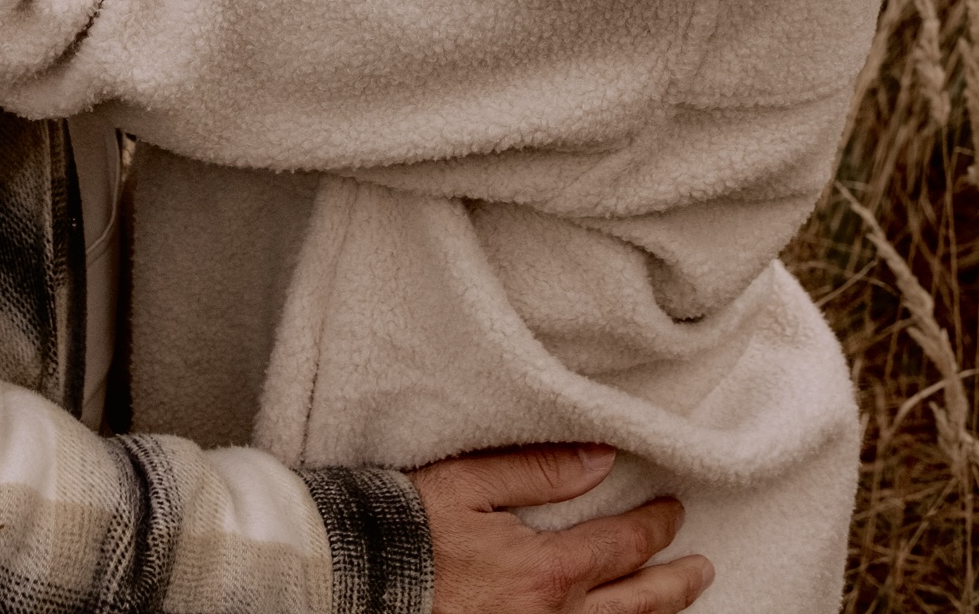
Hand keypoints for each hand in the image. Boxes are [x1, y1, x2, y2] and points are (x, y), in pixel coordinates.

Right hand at [412, 447, 712, 613]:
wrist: (354, 580)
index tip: (674, 511)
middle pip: (632, 606)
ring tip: (677, 604)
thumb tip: (601, 458)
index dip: (654, 528)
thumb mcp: (470, 481)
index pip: (619, 547)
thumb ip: (539, 469)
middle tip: (702, 568)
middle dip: (673, 585)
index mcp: (543, 571)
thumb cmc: (406, 527)